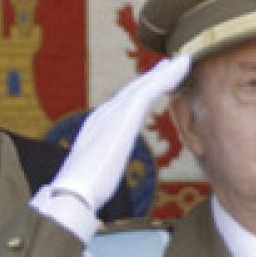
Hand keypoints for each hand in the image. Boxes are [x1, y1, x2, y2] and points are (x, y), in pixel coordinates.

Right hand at [50, 54, 189, 212]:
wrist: (73, 192)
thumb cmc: (81, 193)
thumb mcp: (92, 178)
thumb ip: (96, 172)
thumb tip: (94, 184)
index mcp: (95, 129)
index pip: (121, 107)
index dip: (139, 94)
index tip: (152, 86)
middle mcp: (102, 115)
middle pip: (131, 91)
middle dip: (151, 78)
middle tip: (169, 66)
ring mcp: (113, 113)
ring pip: (143, 85)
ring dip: (164, 73)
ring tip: (182, 62)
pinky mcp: (125, 115)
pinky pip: (151, 89)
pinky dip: (168, 76)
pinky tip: (182, 67)